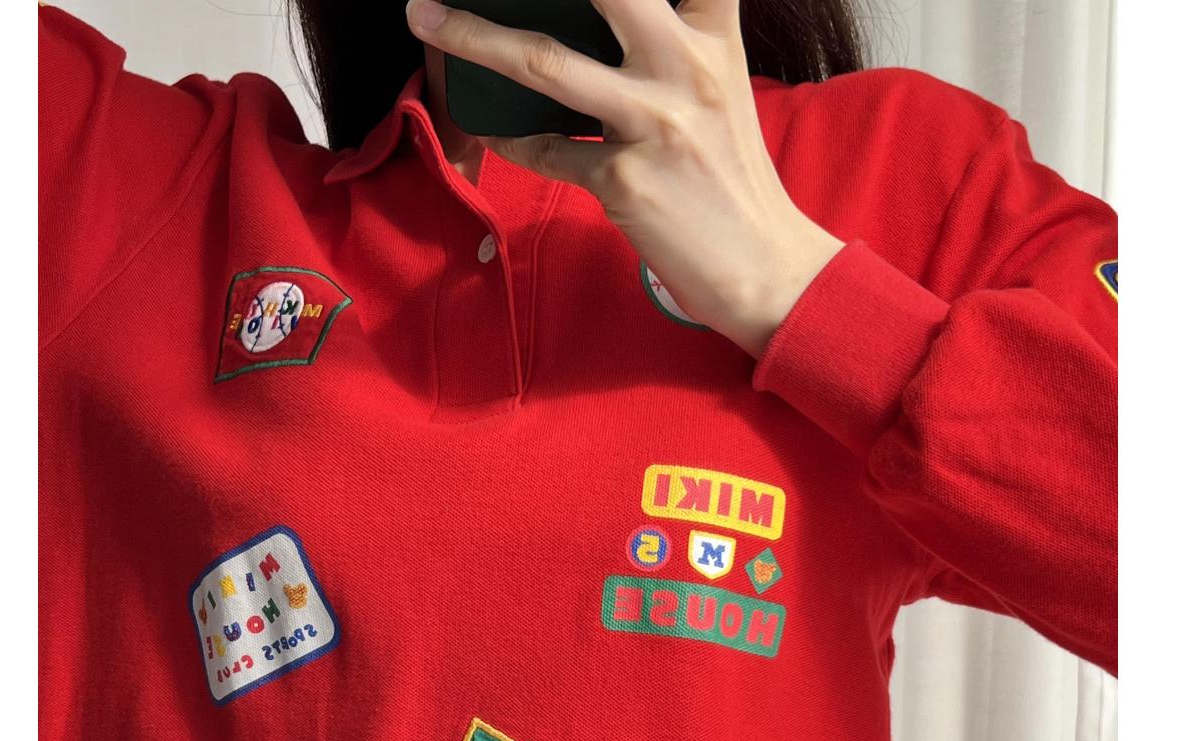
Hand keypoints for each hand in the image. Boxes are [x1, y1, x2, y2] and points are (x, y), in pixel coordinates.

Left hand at [404, 0, 845, 357]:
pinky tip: (488, 127)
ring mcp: (654, 124)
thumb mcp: (720, 90)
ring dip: (474, 37)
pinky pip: (544, 149)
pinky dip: (509, 137)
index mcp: (713, 38)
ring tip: (425, 17)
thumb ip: (674, 42)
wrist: (765, 266)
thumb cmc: (732, 176)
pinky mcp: (625, 180)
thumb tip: (595, 19)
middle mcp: (686, 69)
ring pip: (545, 64)